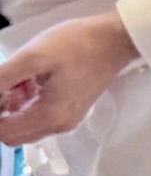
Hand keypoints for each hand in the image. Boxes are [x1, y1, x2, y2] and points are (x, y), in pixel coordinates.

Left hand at [0, 13, 139, 145]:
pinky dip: (27, 103)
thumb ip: (3, 78)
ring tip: (21, 78)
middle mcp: (59, 126)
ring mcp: (66, 120)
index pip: (4, 132)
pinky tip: (32, 80)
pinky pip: (38, 117)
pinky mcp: (70, 111)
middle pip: (13, 134)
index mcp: (50, 116)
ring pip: (25, 125)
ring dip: (14, 106)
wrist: (113, 41)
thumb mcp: (33, 57)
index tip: (1, 86)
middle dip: (3, 110)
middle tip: (8, 83)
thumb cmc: (76, 45)